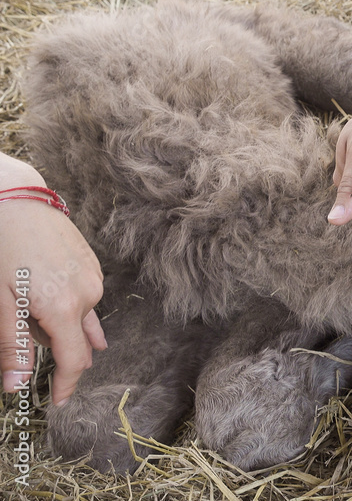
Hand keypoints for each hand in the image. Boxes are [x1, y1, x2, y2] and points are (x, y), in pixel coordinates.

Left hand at [0, 168, 105, 406]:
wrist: (17, 199)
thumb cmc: (2, 249)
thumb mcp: (0, 302)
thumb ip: (11, 344)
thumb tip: (15, 385)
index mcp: (63, 308)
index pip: (74, 360)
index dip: (67, 385)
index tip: (57, 401)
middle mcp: (87, 295)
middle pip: (78, 341)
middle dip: (58, 354)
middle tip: (32, 346)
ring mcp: (93, 278)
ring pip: (81, 318)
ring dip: (61, 328)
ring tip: (37, 319)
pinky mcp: (92, 265)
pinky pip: (84, 298)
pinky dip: (68, 307)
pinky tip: (50, 297)